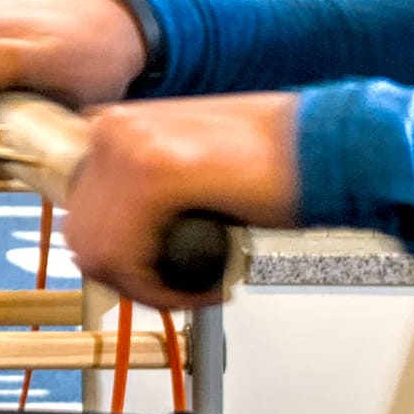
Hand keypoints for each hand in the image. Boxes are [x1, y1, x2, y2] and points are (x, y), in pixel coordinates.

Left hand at [56, 91, 298, 304]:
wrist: (333, 144)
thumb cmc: (278, 158)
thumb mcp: (190, 163)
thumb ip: (145, 187)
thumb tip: (121, 231)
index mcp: (116, 123)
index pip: (79, 210)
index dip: (115, 255)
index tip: (147, 274)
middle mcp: (113, 129)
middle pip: (82, 237)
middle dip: (128, 279)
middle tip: (172, 290)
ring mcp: (129, 147)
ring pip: (102, 255)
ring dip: (148, 289)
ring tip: (195, 289)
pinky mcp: (156, 173)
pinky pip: (131, 261)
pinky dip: (166, 291)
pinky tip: (208, 286)